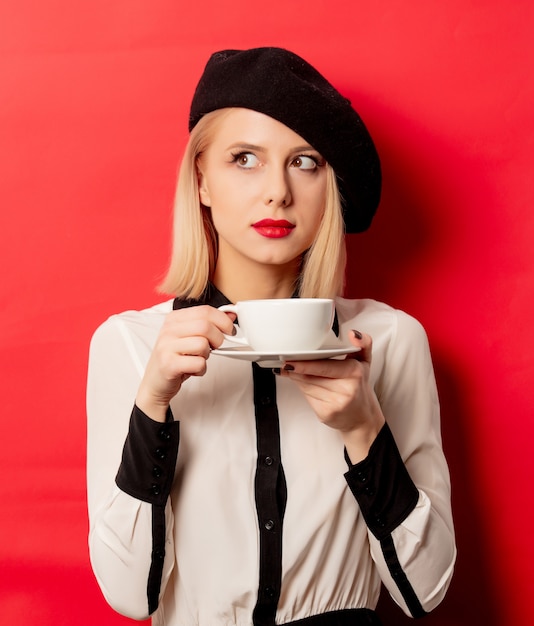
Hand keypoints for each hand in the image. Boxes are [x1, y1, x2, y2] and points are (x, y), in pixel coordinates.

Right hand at [136, 305, 235, 421]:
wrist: (155, 383)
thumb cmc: (175, 358)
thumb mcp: (190, 337)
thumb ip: (209, 324)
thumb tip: (231, 315)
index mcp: (174, 319)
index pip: (205, 311)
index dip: (223, 320)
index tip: (230, 330)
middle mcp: (168, 330)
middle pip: (205, 326)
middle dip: (218, 339)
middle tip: (214, 348)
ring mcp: (166, 347)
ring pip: (203, 345)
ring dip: (206, 356)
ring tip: (197, 359)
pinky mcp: (168, 364)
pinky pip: (198, 363)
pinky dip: (201, 369)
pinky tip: (192, 370)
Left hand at [278, 330, 384, 462]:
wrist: (361, 416)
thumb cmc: (359, 385)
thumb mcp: (365, 361)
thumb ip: (362, 343)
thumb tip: (352, 334)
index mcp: (354, 372)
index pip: (324, 366)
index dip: (304, 364)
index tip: (290, 360)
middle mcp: (346, 389)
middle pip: (310, 377)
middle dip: (295, 369)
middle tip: (284, 363)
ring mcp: (335, 404)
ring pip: (306, 386)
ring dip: (295, 377)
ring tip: (291, 370)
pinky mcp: (325, 414)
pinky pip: (307, 397)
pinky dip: (302, 388)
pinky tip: (302, 383)